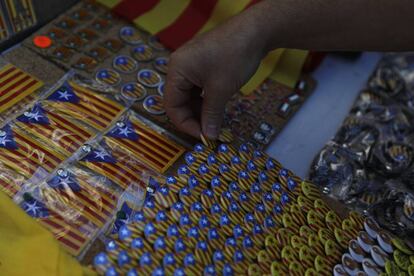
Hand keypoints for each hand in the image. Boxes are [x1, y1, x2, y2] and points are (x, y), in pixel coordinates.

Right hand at [164, 7, 268, 138]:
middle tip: (210, 132)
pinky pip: (198, 87)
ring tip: (216, 122)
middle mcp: (179, 66)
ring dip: (201, 110)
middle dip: (194, 118)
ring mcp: (191, 64)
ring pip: (190, 95)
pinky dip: (206, 100)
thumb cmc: (234, 57)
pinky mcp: (203, 64)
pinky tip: (217, 109)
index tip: (203, 137)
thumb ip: (212, 115)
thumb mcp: (221, 90)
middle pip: (179, 101)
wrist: (255, 31)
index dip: (186, 124)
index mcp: (176, 70)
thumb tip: (209, 136)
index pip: (172, 105)